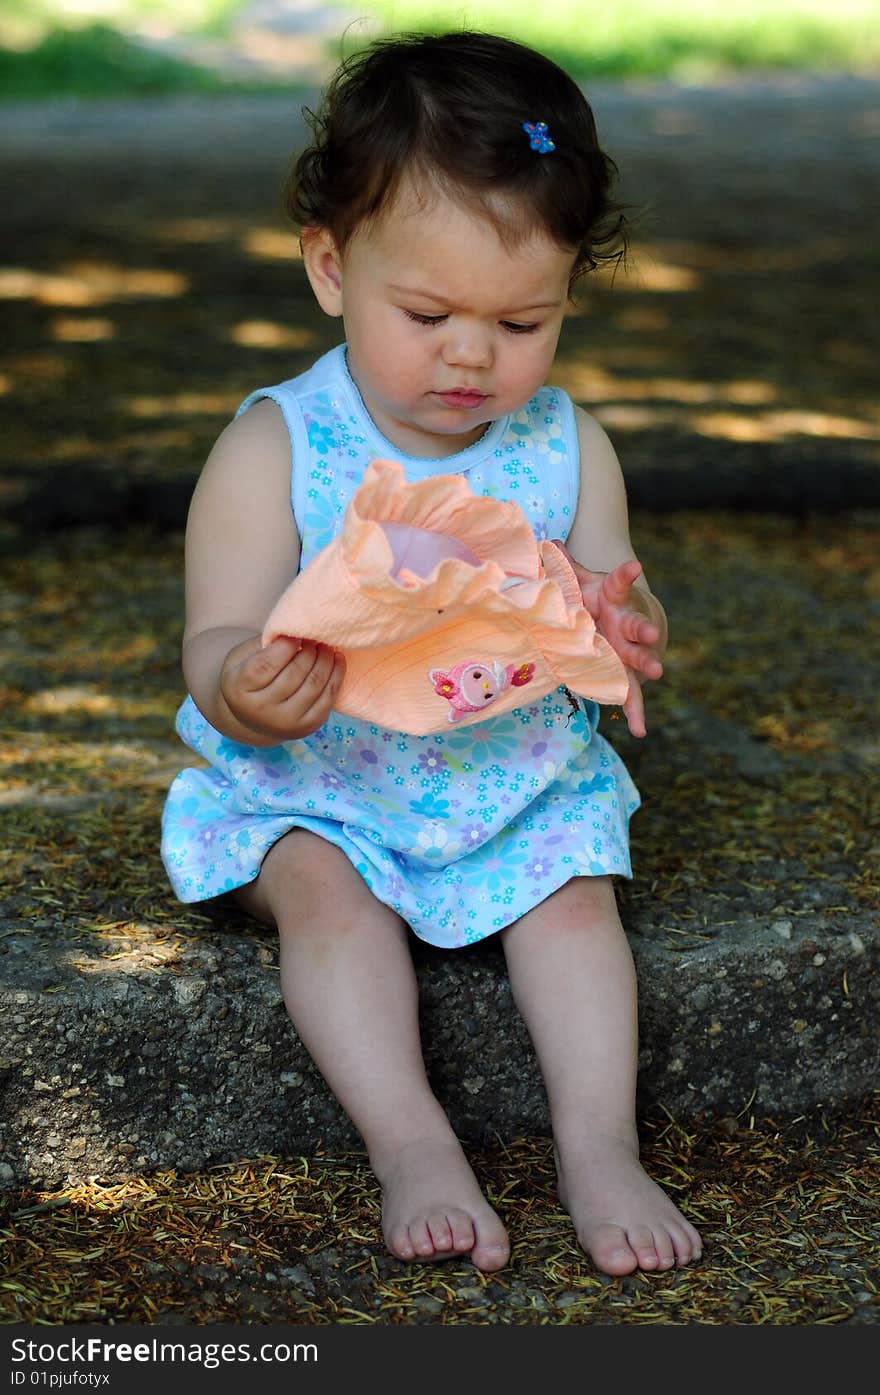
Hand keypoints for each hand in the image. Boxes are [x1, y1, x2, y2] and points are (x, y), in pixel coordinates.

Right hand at [219, 634, 344, 741]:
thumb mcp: (244, 657)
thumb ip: (266, 643)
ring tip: (326, 646)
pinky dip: (336, 675)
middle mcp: (261, 710)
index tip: (296, 633)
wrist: (253, 716)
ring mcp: (285, 723)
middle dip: (309, 650)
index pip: (267, 664)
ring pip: (313, 685)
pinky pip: (328, 699)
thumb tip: (298, 630)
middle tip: (315, 637)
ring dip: (325, 659)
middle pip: (294, 673)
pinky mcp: (307, 727)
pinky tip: (336, 659)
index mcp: (239, 688)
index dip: (286, 645)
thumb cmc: (250, 677)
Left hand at [553, 543, 662, 738]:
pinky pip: (630, 695)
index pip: (620, 583)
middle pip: (635, 625)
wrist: (615, 620)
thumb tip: (545, 543)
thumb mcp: (579, 582)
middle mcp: (624, 625)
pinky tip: (640, 731)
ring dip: (646, 664)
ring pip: (638, 658)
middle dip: (643, 630)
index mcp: (612, 599)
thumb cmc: (594, 598)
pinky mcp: (625, 673)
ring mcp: (627, 651)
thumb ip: (564, 567)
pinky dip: (635, 712)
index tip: (635, 566)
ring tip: (657, 672)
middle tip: (649, 634)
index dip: (626, 575)